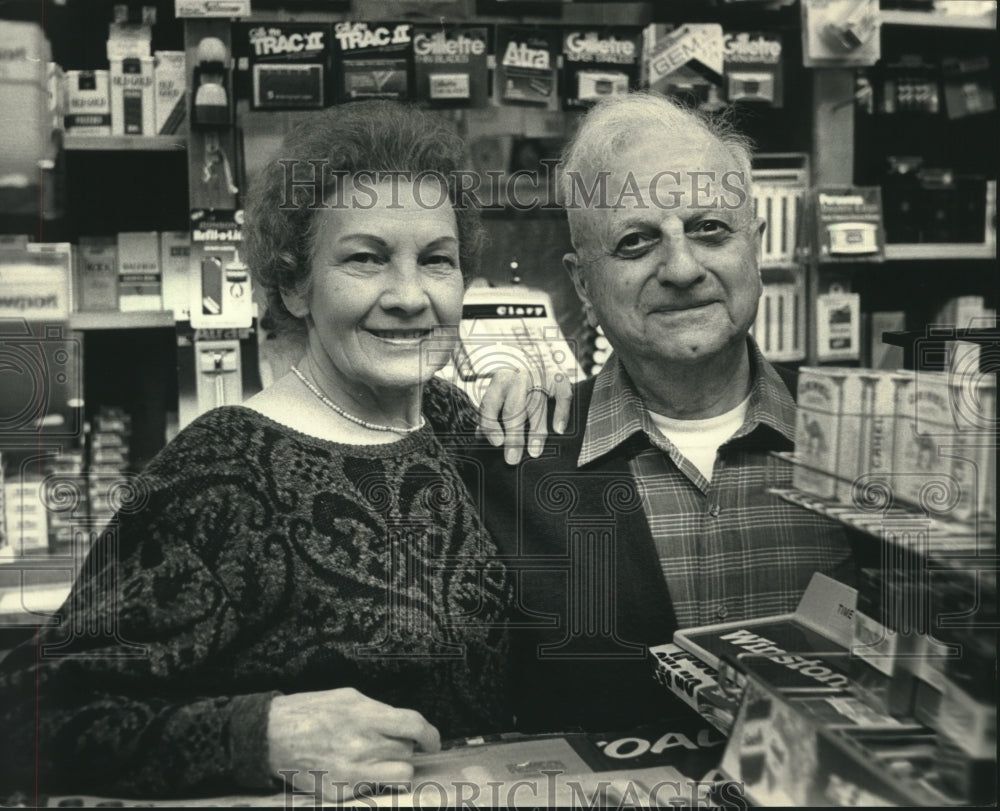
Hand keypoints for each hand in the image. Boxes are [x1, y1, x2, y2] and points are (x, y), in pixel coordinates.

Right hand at [267, 687, 439, 798]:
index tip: (432, 741)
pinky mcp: (343, 792)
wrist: (272, 737)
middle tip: (389, 744)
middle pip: (407, 752)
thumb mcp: (348, 698)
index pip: (414, 726)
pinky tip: (358, 770)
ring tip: (381, 761)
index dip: (431, 735)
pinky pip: (376, 789)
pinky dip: (374, 781)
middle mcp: (363, 746)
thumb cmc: (310, 711)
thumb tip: (401, 723)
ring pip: (400, 775)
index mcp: (366, 716)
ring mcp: (354, 772)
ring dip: (396, 768)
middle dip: (404, 748)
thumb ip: (378, 711)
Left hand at [477, 368, 572, 464]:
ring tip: (534, 452)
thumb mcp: (500, 396)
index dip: (491, 424)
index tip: (497, 443)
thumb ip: (491, 415)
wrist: (538, 362)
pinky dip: (561, 413)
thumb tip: (479, 437)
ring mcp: (540, 376)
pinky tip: (558, 430)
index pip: (490, 404)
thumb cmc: (515, 389)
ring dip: (536, 431)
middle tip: (513, 458)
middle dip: (513, 435)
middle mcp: (518, 377)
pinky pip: (562, 395)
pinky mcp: (559, 378)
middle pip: (514, 407)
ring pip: (537, 404)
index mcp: (499, 382)